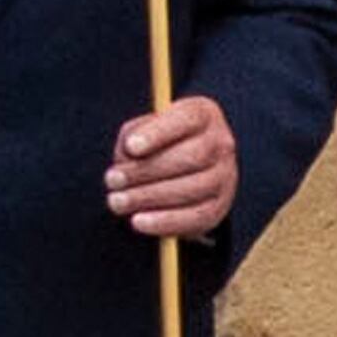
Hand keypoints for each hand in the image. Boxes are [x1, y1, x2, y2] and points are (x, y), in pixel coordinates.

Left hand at [106, 94, 236, 241]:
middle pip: (191, 157)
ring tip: (117, 202)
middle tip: (112, 180)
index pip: (187, 118)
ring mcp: (225, 176)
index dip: (159, 133)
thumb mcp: (141, 129)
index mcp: (202, 115)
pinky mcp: (219, 205)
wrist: (178, 168)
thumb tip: (129, 155)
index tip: (131, 147)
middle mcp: (221, 143)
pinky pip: (198, 217)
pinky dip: (166, 221)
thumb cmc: (154, 143)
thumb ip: (132, 136)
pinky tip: (138, 221)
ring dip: (150, 197)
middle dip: (146, 171)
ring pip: (194, 188)